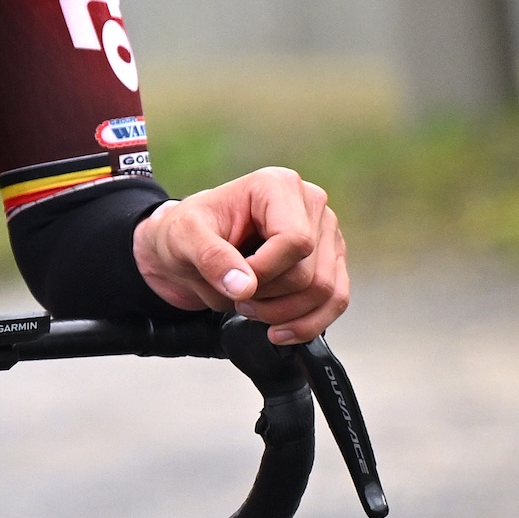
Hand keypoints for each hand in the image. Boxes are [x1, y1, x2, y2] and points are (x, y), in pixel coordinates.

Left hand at [132, 167, 349, 342]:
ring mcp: (326, 234)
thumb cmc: (186, 234)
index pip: (295, 241)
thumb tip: (245, 287)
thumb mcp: (183, 238)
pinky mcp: (329, 261)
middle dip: (269, 297)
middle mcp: (311, 204)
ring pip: (325, 291)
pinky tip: (278, 331)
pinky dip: (308, 324)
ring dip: (284, 314)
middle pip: (310, 272)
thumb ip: (211, 257)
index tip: (233, 283)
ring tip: (250, 309)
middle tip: (236, 298)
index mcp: (279, 186)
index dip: (264, 273)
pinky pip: (336, 301)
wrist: (189, 247)